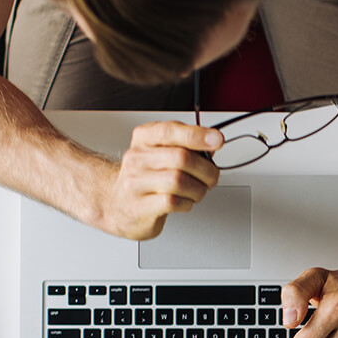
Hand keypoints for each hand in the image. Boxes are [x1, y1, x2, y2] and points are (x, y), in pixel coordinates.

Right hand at [98, 122, 221, 239]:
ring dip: (198, 189)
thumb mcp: (163, 153)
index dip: (197, 135)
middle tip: (211, 177)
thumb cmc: (147, 178)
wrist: (120, 205)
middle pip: (180, 158)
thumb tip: (213, 142)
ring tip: (197, 191)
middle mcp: (137, 158)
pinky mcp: (140, 206)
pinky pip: (172, 202)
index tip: (217, 139)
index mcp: (144, 138)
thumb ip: (187, 145)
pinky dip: (187, 203)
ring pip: (178, 181)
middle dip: (206, 170)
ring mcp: (135, 182)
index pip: (170, 131)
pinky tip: (184, 201)